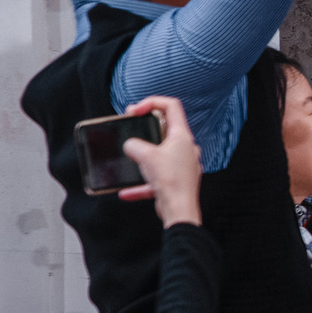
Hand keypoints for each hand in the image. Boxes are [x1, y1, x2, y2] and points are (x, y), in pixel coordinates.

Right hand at [115, 95, 204, 224]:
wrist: (180, 210)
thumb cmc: (170, 181)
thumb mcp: (146, 156)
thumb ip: (134, 145)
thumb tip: (130, 146)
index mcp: (182, 137)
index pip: (172, 107)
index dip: (152, 102)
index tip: (135, 110)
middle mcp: (185, 149)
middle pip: (165, 128)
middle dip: (145, 126)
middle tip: (130, 125)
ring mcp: (182, 166)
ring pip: (160, 154)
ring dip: (144, 155)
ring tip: (129, 153)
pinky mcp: (176, 181)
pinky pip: (155, 179)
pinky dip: (141, 184)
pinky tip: (126, 192)